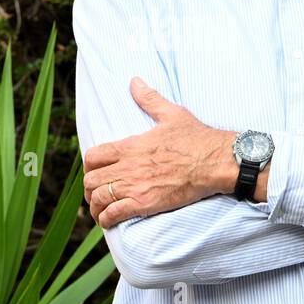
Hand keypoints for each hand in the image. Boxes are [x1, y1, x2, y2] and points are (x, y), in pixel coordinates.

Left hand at [82, 77, 234, 228]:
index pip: (93, 156)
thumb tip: (135, 81)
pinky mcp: (145, 203)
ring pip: (99, 198)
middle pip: (91, 180)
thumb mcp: (171, 113)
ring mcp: (135, 185)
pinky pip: (114, 213)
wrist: (215, 161)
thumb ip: (149, 99)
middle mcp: (128, 166)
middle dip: (88, 189)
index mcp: (131, 145)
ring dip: (95, 207)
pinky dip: (106, 219)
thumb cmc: (197, 138)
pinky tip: (107, 221)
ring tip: (99, 211)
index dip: (88, 166)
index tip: (93, 172)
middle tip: (95, 194)